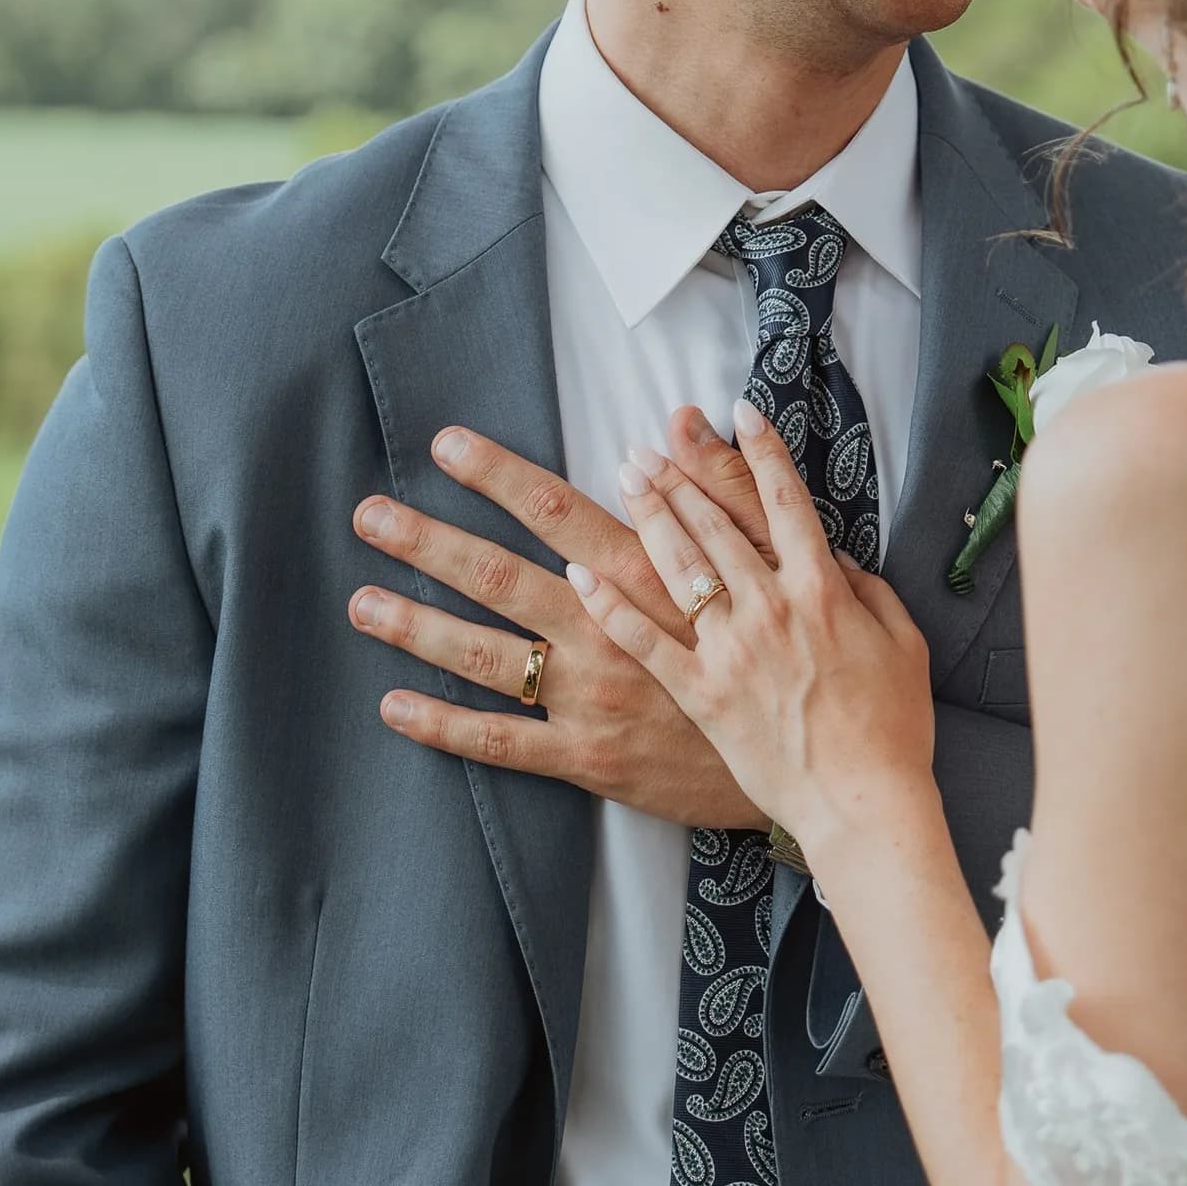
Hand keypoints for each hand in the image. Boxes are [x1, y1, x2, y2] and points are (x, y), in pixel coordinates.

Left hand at [349, 410, 776, 828]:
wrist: (825, 766)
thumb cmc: (802, 659)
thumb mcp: (781, 561)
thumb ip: (724, 489)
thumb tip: (686, 419)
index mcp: (652, 578)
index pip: (559, 511)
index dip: (498, 475)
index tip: (445, 445)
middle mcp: (612, 630)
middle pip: (502, 577)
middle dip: (430, 542)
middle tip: (368, 514)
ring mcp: (595, 697)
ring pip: (488, 655)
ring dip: (419, 625)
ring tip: (361, 598)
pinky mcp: (592, 758)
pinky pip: (503, 743)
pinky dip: (445, 726)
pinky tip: (393, 705)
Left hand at [568, 398, 936, 846]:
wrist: (864, 804)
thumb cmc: (893, 729)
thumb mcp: (903, 645)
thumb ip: (868, 592)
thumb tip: (835, 557)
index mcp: (822, 591)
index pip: (784, 502)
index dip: (760, 451)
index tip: (735, 411)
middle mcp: (770, 608)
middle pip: (717, 524)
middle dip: (682, 474)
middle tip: (650, 440)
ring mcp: (730, 651)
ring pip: (678, 566)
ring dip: (648, 513)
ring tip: (624, 474)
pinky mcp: (700, 695)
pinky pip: (646, 642)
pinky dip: (611, 605)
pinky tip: (580, 572)